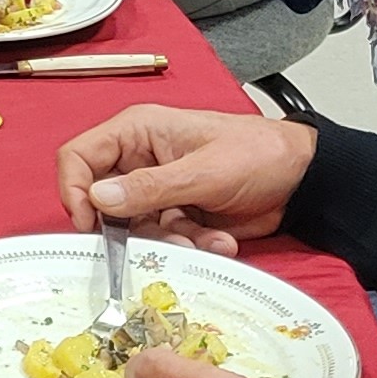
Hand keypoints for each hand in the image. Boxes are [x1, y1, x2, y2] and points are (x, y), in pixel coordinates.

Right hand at [56, 103, 315, 252]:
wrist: (303, 181)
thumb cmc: (258, 155)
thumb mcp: (203, 172)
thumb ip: (148, 188)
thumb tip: (96, 199)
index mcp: (138, 132)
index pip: (80, 156)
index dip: (74, 189)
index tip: (89, 223)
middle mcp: (140, 160)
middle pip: (104, 200)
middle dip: (130, 227)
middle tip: (161, 239)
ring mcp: (158, 190)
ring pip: (135, 227)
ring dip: (167, 240)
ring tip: (201, 239)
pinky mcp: (177, 214)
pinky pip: (164, 238)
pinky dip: (190, 245)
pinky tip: (220, 240)